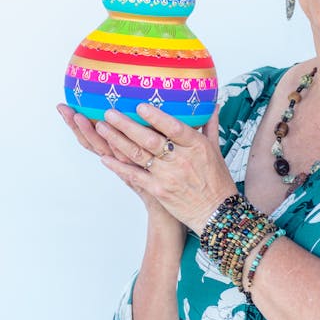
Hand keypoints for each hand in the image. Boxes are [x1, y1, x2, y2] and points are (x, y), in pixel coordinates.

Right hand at [56, 103, 179, 232]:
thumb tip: (139, 104)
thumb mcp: (149, 151)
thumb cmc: (163, 177)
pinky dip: (115, 151)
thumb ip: (143, 132)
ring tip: (79, 116)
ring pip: (105, 149)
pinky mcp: (141, 177)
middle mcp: (118, 161)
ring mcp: (127, 169)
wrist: (170, 207)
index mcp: (117, 154)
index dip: (77, 123)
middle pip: (92, 141)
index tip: (63, 107)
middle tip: (64, 109)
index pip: (93, 137)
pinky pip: (125, 163)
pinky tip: (106, 137)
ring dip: (91, 133)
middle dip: (76, 125)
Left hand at [96, 104, 237, 233]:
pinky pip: (135, 176)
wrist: (217, 213)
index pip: (174, 127)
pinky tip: (105, 158)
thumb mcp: (216, 151)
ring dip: (117, 140)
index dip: (156, 117)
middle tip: (110, 113)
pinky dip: (118, 167)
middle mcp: (181, 159)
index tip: (140, 106)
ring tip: (102, 128)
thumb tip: (211, 105)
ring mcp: (168, 176)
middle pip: (150, 140)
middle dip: (127, 125)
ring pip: (138, 155)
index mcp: (197, 146)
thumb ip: (209, 126)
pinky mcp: (159, 191)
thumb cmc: (217, 181)